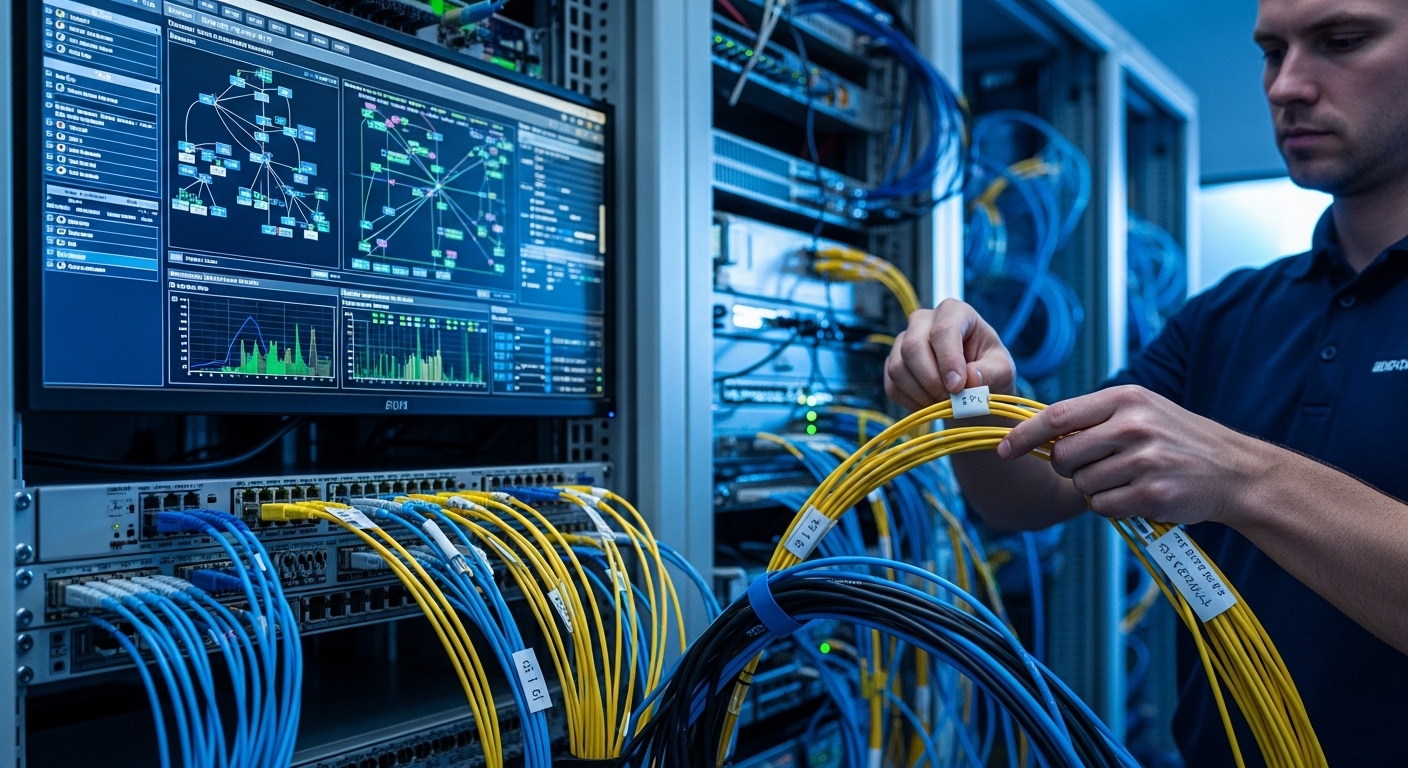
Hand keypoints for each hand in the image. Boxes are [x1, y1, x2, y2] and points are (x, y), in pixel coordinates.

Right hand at [885, 299, 1016, 410]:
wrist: (972, 385)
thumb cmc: (989, 369)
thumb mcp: (1002, 370)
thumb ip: (990, 373)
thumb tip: (970, 379)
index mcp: (954, 312)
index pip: (944, 330)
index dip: (948, 360)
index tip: (958, 387)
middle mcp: (923, 320)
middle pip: (913, 347)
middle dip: (931, 380)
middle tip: (950, 401)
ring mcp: (903, 340)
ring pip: (898, 368)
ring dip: (921, 394)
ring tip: (944, 405)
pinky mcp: (893, 363)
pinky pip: (892, 385)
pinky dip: (911, 402)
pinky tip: (931, 405)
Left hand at [997, 385, 1265, 525]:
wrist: (1236, 471)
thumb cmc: (1179, 440)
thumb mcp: (1142, 410)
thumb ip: (1095, 417)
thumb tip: (1036, 430)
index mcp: (1126, 398)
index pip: (1057, 416)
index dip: (1024, 435)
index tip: (1003, 449)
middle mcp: (1133, 426)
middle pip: (1063, 455)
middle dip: (1066, 468)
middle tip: (1092, 467)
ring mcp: (1143, 460)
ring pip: (1082, 484)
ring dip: (1093, 488)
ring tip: (1126, 479)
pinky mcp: (1151, 494)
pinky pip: (1103, 507)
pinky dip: (1111, 507)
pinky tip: (1136, 496)